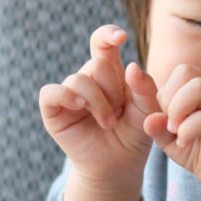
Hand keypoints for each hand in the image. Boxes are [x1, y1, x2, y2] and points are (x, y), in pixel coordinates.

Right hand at [39, 25, 159, 200]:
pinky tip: (80, 107)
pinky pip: (51, 92)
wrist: (119, 165)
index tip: (121, 37)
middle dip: (113, 89)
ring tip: (109, 123)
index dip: (108, 35)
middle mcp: (88, 79)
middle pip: (97, 65)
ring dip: (98, 102)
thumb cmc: (135, 134)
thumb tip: (131, 66)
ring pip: (78, 79)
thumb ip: (146, 88)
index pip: (103, 43)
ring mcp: (69, 94)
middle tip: (120, 113)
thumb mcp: (148, 110)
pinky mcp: (54, 110)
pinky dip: (66, 96)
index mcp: (111, 73)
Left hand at [143, 64, 200, 192]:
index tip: (167, 119)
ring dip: (178, 110)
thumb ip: (157, 126)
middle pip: (186, 72)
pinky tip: (184, 142)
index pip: (179, 72)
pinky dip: (187, 130)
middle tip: (170, 124)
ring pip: (199, 88)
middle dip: (169, 99)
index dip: (166, 95)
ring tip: (176, 131)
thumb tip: (149, 119)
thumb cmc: (198, 150)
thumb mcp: (170, 138)